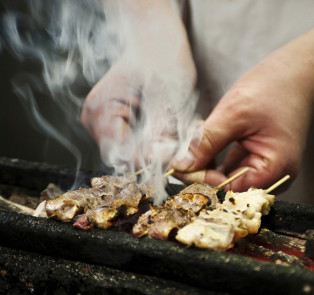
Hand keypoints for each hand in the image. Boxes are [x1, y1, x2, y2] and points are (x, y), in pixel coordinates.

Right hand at [80, 1, 196, 170]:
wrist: (155, 39)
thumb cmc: (161, 58)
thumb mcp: (169, 96)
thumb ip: (163, 133)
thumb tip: (161, 163)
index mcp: (101, 109)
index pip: (120, 155)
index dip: (147, 165)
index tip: (172, 167)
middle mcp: (94, 118)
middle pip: (121, 155)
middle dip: (149, 157)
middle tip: (175, 149)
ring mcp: (101, 119)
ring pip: (126, 150)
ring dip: (149, 150)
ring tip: (170, 136)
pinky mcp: (112, 120)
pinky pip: (128, 141)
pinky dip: (146, 142)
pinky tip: (161, 131)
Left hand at [173, 29, 313, 190]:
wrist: (293, 72)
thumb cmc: (272, 88)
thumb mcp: (234, 115)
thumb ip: (207, 142)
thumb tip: (183, 165)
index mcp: (275, 168)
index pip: (232, 189)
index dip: (204, 180)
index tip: (181, 167)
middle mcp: (272, 173)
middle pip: (228, 184)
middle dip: (203, 170)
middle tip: (181, 156)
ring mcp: (263, 163)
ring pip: (226, 173)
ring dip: (207, 161)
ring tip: (193, 144)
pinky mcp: (255, 154)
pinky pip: (230, 162)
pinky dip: (215, 154)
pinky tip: (204, 142)